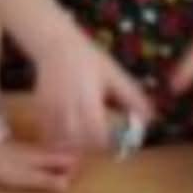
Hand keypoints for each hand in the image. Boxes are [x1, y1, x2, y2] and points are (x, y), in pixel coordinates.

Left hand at [0, 137, 78, 192]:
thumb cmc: (6, 165)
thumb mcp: (27, 177)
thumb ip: (47, 181)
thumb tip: (67, 186)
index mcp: (49, 157)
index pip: (73, 161)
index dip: (74, 173)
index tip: (67, 184)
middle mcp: (46, 150)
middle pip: (67, 157)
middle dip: (70, 170)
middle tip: (63, 184)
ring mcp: (36, 149)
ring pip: (57, 156)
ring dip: (59, 168)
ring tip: (55, 181)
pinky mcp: (27, 151)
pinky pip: (46, 157)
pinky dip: (49, 165)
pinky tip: (42, 173)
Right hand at [32, 30, 153, 156]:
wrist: (57, 46)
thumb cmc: (90, 60)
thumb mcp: (115, 76)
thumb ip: (132, 98)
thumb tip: (151, 119)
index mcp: (89, 100)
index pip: (98, 135)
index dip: (108, 144)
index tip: (116, 143)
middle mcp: (68, 108)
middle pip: (80, 142)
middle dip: (93, 146)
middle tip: (102, 144)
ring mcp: (52, 110)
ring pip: (63, 140)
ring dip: (75, 145)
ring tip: (87, 140)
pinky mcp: (41, 109)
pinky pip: (49, 133)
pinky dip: (59, 139)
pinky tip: (69, 134)